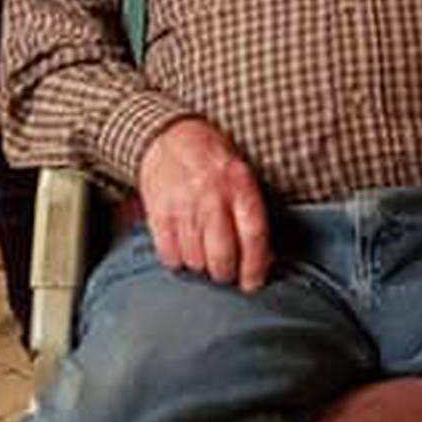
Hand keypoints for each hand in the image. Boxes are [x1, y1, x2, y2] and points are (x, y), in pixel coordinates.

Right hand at [137, 117, 270, 289]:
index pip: (254, 236)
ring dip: (201, 266)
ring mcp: (183, 206)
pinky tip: (183, 248)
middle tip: (226, 271)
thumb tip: (263, 258)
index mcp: (239, 185)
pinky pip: (170, 256)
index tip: (253, 283)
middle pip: (222, 257)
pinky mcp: (159, 214)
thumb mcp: (242, 175)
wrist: (168, 137)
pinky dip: (178, 260)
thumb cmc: (212, 160)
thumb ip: (252, 213)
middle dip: (226, 273)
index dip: (255, 267)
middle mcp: (212, 197)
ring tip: (203, 253)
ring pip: (196, 261)